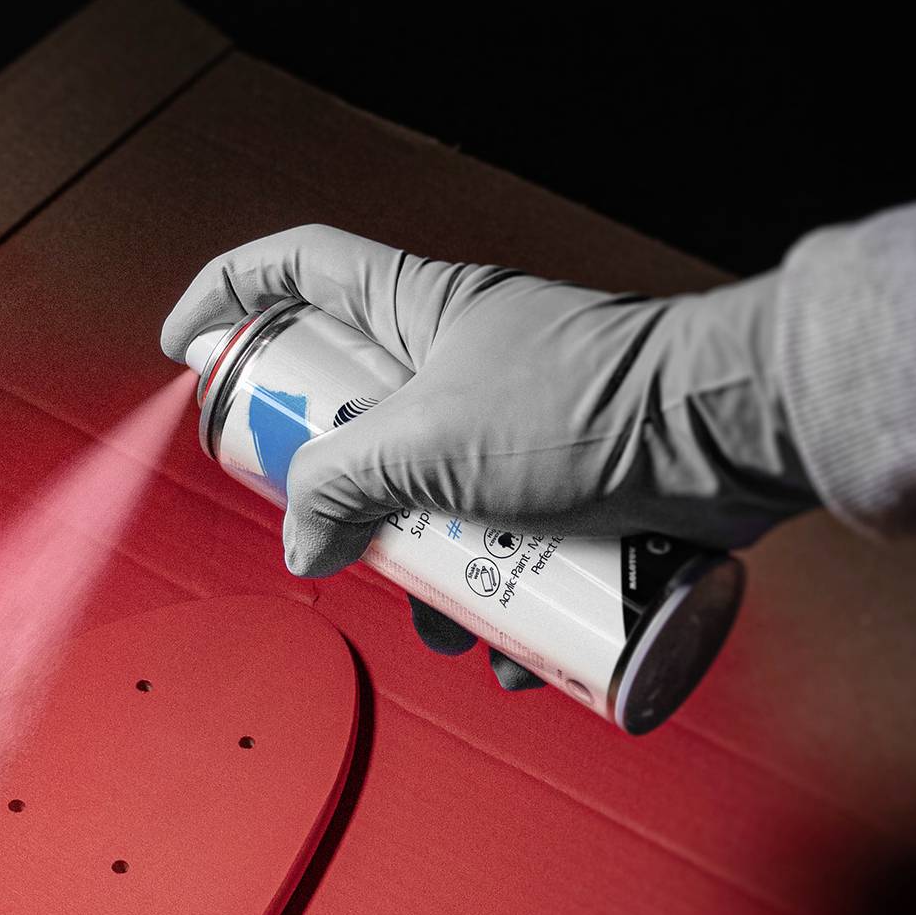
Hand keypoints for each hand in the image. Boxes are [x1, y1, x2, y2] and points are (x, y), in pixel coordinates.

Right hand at [161, 224, 816, 576]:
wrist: (731, 435)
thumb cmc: (592, 403)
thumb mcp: (432, 442)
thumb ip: (342, 488)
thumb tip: (306, 543)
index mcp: (417, 308)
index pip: (298, 267)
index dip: (229, 293)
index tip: (185, 347)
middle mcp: (458, 358)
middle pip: (351, 414)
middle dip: (333, 495)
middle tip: (327, 536)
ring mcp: (511, 423)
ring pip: (425, 499)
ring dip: (422, 571)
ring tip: (444, 618)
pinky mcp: (564, 486)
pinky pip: (499, 546)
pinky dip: (496, 600)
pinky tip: (510, 647)